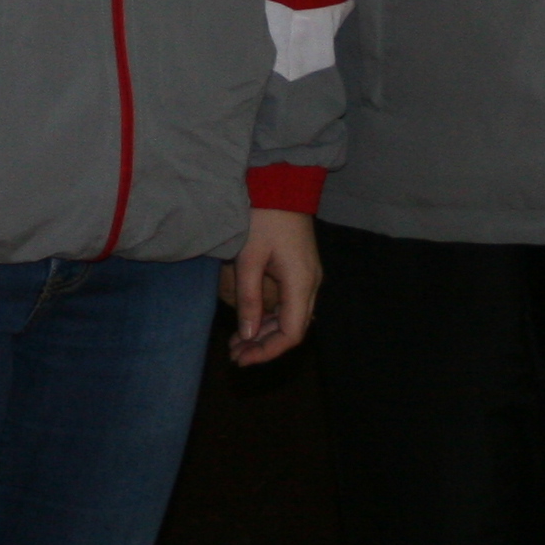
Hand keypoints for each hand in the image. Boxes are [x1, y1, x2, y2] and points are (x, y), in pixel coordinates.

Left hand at [224, 208, 320, 365]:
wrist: (282, 185)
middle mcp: (311, 284)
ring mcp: (308, 276)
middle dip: (263, 345)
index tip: (242, 359)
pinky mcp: (300, 269)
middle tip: (234, 354)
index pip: (291, 333)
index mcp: (301, 283)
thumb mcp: (248, 258)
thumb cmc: (263, 217)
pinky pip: (289, 303)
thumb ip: (249, 299)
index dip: (267, 351)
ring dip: (265, 332)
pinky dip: (270, 316)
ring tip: (236, 342)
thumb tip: (247, 335)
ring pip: (290, 317)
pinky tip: (249, 321)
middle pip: (292, 329)